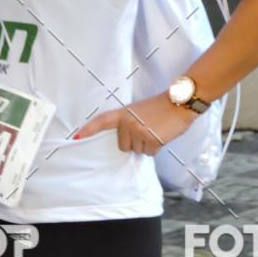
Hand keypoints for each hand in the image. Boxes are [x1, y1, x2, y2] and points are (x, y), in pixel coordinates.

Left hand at [73, 92, 196, 154]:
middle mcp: (129, 122)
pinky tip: (161, 135)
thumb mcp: (140, 111)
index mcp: (124, 113)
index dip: (89, 129)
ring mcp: (139, 132)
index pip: (103, 121)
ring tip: (155, 130)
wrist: (180, 102)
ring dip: (146, 144)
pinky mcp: (151, 141)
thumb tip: (127, 144)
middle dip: (134, 142)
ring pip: (137, 150)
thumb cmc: (161, 107)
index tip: (77, 137)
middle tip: (147, 128)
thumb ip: (130, 123)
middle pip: (123, 146)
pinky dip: (155, 148)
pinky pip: (149, 153)